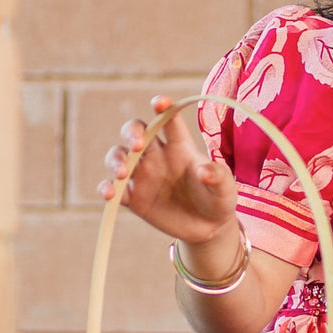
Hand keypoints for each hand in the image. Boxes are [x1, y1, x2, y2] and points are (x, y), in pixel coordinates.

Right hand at [100, 94, 237, 245]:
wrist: (208, 230)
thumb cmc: (218, 201)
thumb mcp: (225, 189)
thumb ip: (218, 177)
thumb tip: (204, 170)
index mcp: (179, 146)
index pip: (168, 120)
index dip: (163, 107)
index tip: (159, 103)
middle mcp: (157, 155)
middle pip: (135, 131)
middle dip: (132, 132)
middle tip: (137, 145)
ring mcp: (142, 175)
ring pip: (118, 156)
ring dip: (115, 160)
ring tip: (122, 174)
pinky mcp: (133, 197)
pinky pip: (113, 188)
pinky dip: (107, 189)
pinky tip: (110, 194)